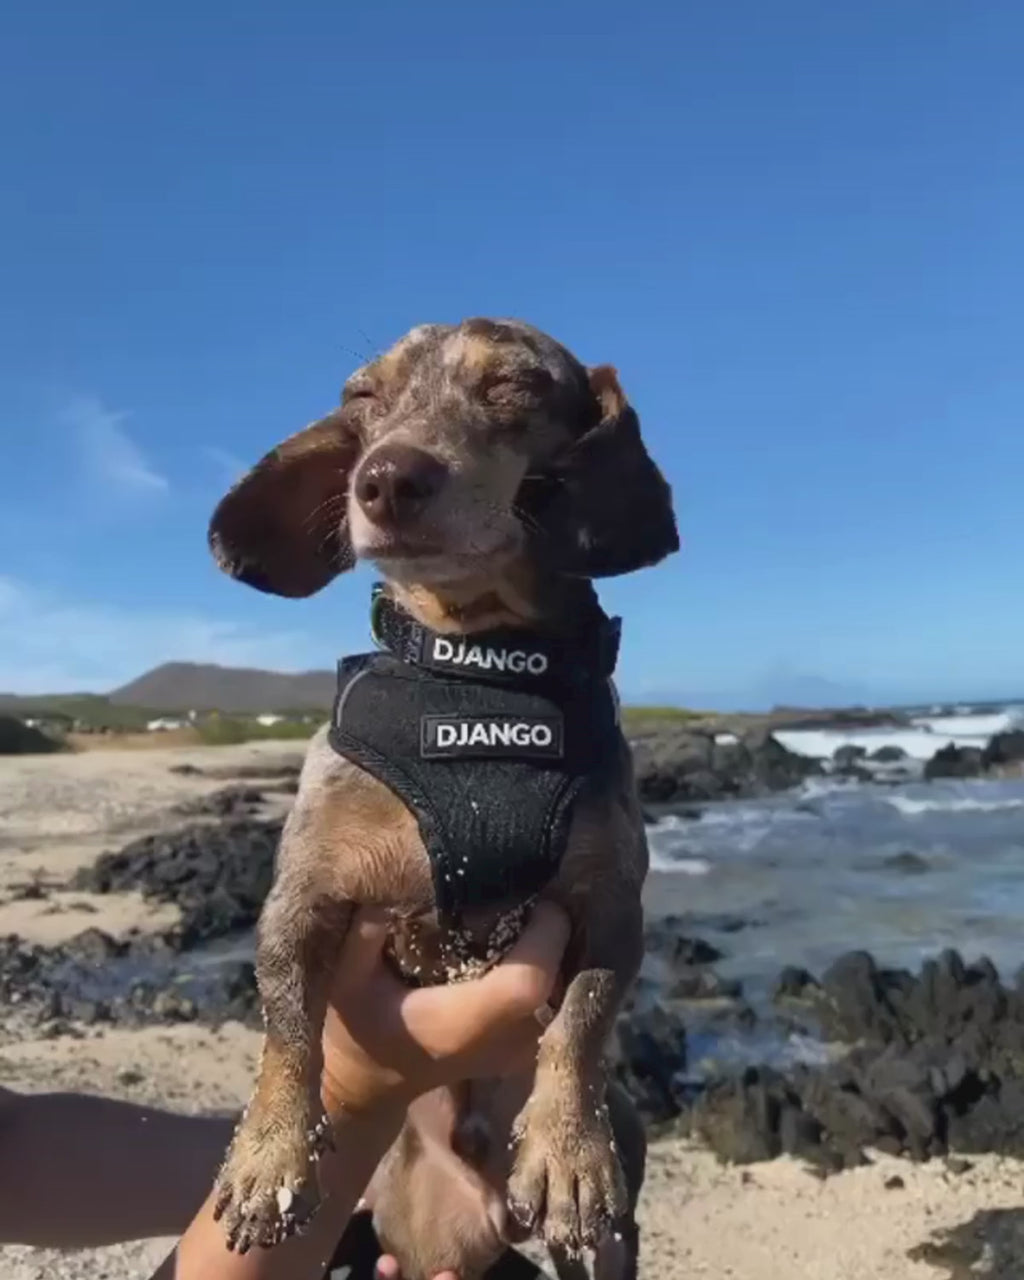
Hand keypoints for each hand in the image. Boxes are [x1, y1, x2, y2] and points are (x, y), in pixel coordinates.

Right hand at [320, 899, 569, 1116]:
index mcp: (462, 1023)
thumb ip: (363, 937)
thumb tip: (388, 887)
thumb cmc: (355, 1031)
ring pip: (562, 990)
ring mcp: (516, 1053)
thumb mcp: (346, 982)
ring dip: (552, 950)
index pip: (529, 983)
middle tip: (528, 895)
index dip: (545, 936)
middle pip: (557, 979)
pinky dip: (549, 971)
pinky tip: (521, 947)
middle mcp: (499, 1042)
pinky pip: (554, 1001)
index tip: (534, 896)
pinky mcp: (521, 1052)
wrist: (368, 1085)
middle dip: (551, 932)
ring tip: (526, 916)